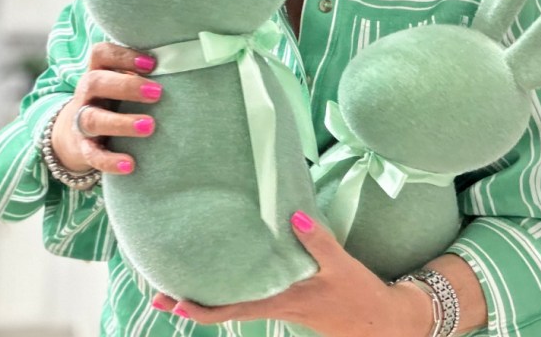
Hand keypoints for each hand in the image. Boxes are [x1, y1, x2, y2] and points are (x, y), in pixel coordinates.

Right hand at [51, 42, 160, 173]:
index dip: (123, 56)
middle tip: (157, 93)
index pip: (101, 54)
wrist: (76, 136)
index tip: (152, 63)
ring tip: (149, 126)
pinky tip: (130, 165)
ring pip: (93, 119)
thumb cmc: (113, 102)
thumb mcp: (121, 84)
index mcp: (97, 72)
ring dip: (121, 123)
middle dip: (127, 86)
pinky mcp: (83, 148)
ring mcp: (81, 121)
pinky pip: (92, 154)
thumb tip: (185, 69)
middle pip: (95, 82)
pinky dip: (110, 161)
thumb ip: (143, 76)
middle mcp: (87, 94)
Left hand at [151, 212, 434, 336]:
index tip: (174, 302)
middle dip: (191, 304)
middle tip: (158, 293)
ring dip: (208, 296)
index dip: (202, 310)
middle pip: (225, 309)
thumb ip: (318, 240)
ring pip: (236, 303)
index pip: (234, 310)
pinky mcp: (289, 302)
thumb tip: (291, 215)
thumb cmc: (360, 298)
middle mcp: (276, 305)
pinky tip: (226, 272)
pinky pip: (252, 297)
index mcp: (283, 300)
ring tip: (181, 280)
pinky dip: (232, 289)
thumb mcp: (342, 266)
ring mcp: (281, 305)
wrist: (382, 325)